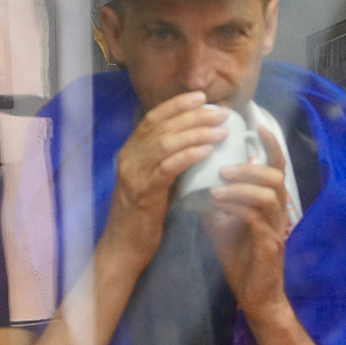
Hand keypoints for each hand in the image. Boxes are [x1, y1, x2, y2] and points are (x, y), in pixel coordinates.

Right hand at [100, 92, 227, 266]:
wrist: (123, 246)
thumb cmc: (142, 216)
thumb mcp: (153, 182)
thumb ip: (168, 163)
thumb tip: (199, 147)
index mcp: (130, 152)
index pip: (153, 118)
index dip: (177, 105)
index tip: (202, 98)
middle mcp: (129, 158)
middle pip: (162, 126)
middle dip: (194, 116)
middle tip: (221, 113)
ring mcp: (134, 174)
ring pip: (166, 142)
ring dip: (197, 133)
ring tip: (221, 130)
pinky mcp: (144, 192)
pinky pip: (168, 166)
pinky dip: (189, 155)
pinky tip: (207, 150)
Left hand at [201, 126, 290, 323]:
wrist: (254, 295)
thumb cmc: (241, 257)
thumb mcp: (223, 223)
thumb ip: (214, 200)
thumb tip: (193, 178)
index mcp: (271, 202)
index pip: (276, 166)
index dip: (270, 144)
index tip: (254, 125)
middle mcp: (279, 211)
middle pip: (275, 175)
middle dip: (249, 165)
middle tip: (222, 165)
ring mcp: (276, 228)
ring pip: (268, 194)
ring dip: (242, 184)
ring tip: (217, 183)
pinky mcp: (269, 245)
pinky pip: (256, 218)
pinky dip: (236, 206)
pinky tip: (217, 204)